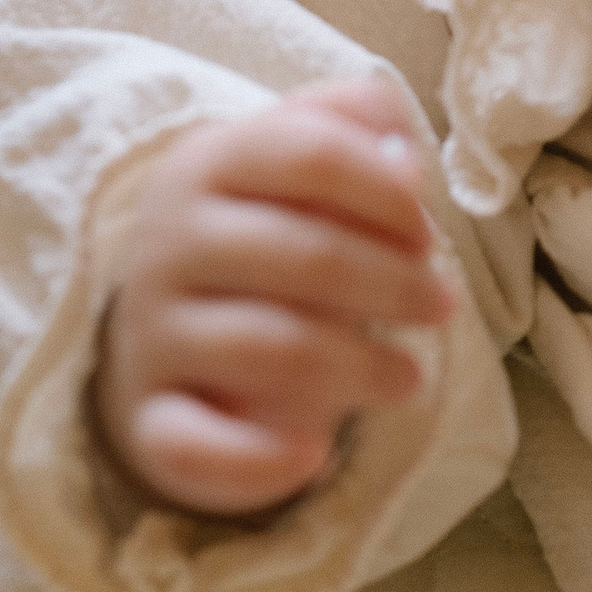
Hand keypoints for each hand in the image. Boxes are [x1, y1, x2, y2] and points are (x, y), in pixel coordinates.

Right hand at [95, 76, 456, 517]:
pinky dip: (256, 459)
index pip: (310, 152)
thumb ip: (352, 132)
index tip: (427, 234)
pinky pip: (194, 445)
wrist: (164, 330)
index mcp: (209, 163)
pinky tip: (314, 455)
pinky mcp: (149, 419)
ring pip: (268, 347)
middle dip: (394, 282)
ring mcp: (153, 335)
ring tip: (410, 379)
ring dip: (360, 365)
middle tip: (442, 305)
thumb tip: (403, 155)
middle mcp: (169, 243)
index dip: (387, 194)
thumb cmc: (261, 234)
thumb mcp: (296, 165)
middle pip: (304, 253)